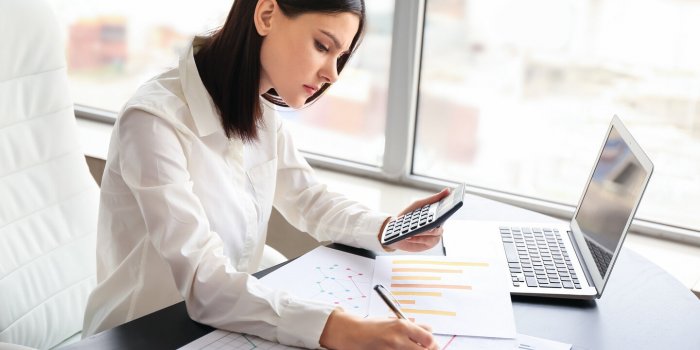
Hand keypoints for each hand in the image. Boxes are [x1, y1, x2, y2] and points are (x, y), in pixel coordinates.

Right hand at [319, 309, 437, 349]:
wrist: (354, 334)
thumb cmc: (373, 327)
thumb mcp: (393, 320)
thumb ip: (412, 325)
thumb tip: (429, 330)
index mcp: (402, 326)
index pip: (429, 338)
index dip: (432, 342)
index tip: (430, 343)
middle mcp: (398, 339)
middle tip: (424, 349)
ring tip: (409, 348)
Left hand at [380, 188, 450, 251]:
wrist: (395, 231)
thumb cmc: (408, 216)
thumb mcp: (419, 204)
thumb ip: (433, 198)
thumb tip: (448, 189)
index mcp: (437, 214)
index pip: (447, 211)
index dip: (450, 208)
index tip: (447, 207)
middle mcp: (438, 225)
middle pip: (442, 224)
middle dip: (432, 223)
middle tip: (427, 223)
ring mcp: (435, 235)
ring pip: (436, 233)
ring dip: (423, 232)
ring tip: (412, 231)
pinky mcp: (429, 243)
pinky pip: (430, 241)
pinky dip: (420, 239)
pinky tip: (411, 237)